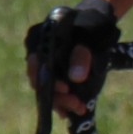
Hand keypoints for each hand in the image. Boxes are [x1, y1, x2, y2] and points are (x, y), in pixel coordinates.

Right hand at [25, 0, 118, 118]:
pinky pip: (55, 91)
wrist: (97, 24)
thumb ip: (81, 56)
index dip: (47, 80)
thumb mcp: (89, 38)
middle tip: (76, 104)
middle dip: (58, 96)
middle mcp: (37, 55)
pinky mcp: (55, 75)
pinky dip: (65, 101)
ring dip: (62, 102)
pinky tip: (75, 109)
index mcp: (39, 41)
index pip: (36, 65)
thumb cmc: (91, 27)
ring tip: (80, 108)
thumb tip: (76, 77)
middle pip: (41, 81)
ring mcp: (45, 66)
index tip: (65, 87)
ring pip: (48, 89)